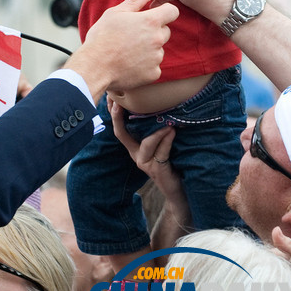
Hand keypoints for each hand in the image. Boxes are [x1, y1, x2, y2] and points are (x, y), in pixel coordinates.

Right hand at [65, 0, 177, 100]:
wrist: (94, 67)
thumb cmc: (102, 38)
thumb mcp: (114, 13)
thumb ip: (134, 1)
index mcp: (150, 21)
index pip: (172, 11)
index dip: (164, 12)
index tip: (153, 16)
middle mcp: (158, 39)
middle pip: (165, 31)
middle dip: (153, 32)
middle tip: (132, 36)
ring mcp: (157, 58)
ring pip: (158, 50)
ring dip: (148, 50)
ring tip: (127, 52)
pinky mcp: (153, 74)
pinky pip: (153, 67)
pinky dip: (144, 66)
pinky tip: (128, 65)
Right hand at [110, 99, 191, 241]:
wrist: (179, 192)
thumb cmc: (173, 165)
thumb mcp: (161, 146)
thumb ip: (157, 131)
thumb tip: (162, 107)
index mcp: (135, 148)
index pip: (119, 129)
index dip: (114, 114)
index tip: (111, 98)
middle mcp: (136, 155)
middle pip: (122, 134)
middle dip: (118, 116)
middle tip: (121, 101)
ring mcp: (145, 163)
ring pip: (146, 143)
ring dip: (157, 131)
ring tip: (168, 122)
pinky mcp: (156, 170)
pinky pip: (161, 152)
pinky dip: (167, 140)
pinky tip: (172, 131)